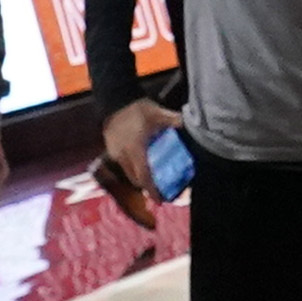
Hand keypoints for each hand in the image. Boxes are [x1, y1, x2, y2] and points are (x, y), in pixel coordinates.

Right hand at [95, 100, 168, 229]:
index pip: (144, 175)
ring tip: (151, 178)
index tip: (160, 200)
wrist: (115, 100)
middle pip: (135, 179)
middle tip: (160, 190)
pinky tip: (141, 163)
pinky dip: (132, 169)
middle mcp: (123, 155)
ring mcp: (115, 154)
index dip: (152, 190)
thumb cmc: (138, 109)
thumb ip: (175, 121)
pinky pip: (122, 165)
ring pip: (127, 174)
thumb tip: (191, 127)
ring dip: (139, 178)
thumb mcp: (159, 113)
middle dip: (147, 187)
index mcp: (136, 149)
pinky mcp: (110, 151)